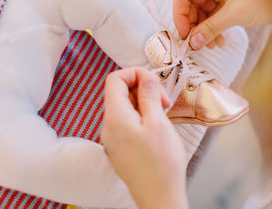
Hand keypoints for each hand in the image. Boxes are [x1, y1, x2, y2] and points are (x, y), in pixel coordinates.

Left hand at [101, 68, 188, 208]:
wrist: (159, 197)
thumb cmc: (161, 163)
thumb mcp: (158, 122)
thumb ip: (149, 95)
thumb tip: (146, 78)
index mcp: (115, 117)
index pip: (115, 79)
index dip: (135, 74)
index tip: (154, 83)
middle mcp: (108, 127)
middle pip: (119, 93)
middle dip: (142, 90)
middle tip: (163, 102)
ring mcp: (112, 139)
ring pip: (124, 108)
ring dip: (143, 104)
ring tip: (162, 116)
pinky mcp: (118, 148)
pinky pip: (126, 123)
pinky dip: (140, 118)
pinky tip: (155, 129)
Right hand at [174, 0, 271, 49]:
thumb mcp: (235, 14)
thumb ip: (210, 28)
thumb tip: (192, 42)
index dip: (179, 15)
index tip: (184, 34)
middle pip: (191, 3)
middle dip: (193, 25)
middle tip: (195, 43)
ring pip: (202, 11)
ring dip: (203, 29)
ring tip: (210, 44)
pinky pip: (213, 14)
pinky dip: (213, 28)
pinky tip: (218, 40)